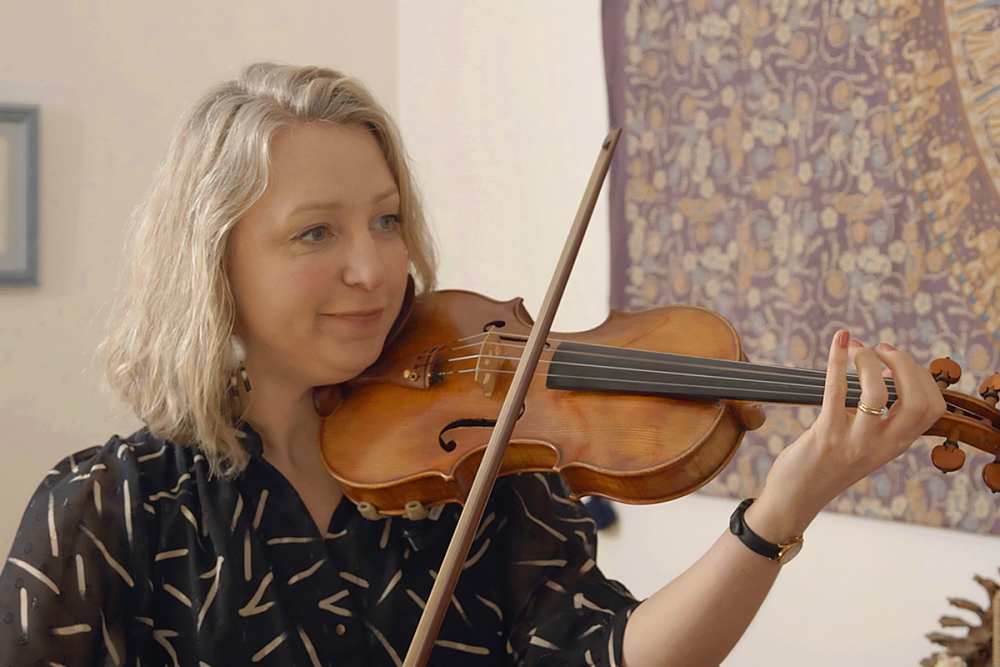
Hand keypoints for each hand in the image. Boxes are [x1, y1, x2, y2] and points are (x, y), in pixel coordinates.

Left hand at [746, 330, 946, 541]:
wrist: (796, 499)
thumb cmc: (826, 466)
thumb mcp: (865, 446)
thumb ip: (878, 420)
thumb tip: (880, 373)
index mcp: (896, 444)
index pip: (932, 407)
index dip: (922, 376)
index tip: (896, 361)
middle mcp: (882, 445)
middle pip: (918, 400)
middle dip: (904, 363)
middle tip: (880, 349)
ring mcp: (854, 441)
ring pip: (878, 393)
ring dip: (868, 360)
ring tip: (856, 348)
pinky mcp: (825, 434)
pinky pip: (836, 391)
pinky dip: (838, 360)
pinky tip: (839, 341)